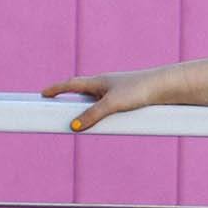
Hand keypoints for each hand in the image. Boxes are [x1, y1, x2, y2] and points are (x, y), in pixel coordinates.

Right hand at [40, 69, 171, 133]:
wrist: (164, 87)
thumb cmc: (138, 90)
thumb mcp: (111, 104)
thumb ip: (92, 115)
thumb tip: (74, 126)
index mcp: (97, 81)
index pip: (70, 84)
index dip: (56, 89)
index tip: (43, 94)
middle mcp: (105, 85)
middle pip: (80, 92)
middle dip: (68, 99)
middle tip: (56, 108)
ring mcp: (116, 92)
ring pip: (94, 101)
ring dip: (85, 110)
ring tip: (79, 123)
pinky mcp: (127, 99)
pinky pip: (108, 108)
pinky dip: (101, 115)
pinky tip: (105, 123)